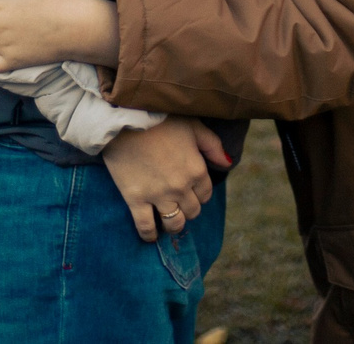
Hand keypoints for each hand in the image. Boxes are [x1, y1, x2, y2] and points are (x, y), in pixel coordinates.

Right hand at [99, 116, 228, 242]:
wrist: (126, 117)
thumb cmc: (161, 118)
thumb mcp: (193, 126)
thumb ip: (213, 146)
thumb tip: (228, 163)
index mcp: (196, 169)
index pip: (205, 194)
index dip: (199, 194)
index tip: (191, 191)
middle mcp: (181, 186)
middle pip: (192, 211)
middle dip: (188, 208)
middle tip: (178, 203)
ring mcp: (159, 195)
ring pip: (174, 223)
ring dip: (174, 224)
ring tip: (167, 219)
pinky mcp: (136, 199)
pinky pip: (145, 226)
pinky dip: (149, 234)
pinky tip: (150, 235)